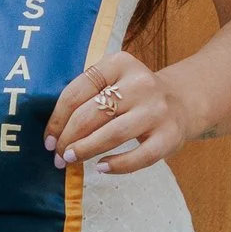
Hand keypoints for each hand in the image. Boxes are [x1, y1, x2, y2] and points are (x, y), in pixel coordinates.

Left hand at [44, 47, 198, 174]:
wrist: (181, 102)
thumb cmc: (134, 96)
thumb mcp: (114, 81)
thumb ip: (87, 97)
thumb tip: (54, 134)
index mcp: (120, 63)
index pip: (77, 91)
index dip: (58, 118)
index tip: (48, 139)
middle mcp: (140, 83)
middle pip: (92, 114)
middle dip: (68, 138)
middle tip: (58, 155)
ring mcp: (157, 109)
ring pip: (112, 134)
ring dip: (86, 150)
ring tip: (70, 160)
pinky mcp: (170, 135)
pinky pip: (139, 156)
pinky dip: (117, 165)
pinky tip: (102, 168)